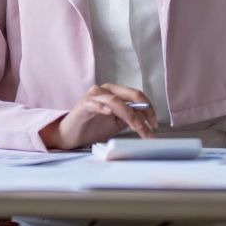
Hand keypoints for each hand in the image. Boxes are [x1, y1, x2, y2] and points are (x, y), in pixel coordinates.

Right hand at [39, 83, 157, 150]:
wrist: (70, 135)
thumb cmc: (93, 127)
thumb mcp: (117, 123)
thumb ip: (130, 117)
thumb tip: (147, 118)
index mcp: (115, 92)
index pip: (136, 96)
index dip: (148, 108)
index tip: (154, 124)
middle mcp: (105, 90)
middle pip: (129, 95)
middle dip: (143, 112)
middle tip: (150, 127)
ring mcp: (93, 95)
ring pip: (116, 101)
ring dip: (129, 115)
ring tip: (137, 128)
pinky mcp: (83, 104)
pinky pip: (94, 103)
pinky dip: (102, 107)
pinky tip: (109, 112)